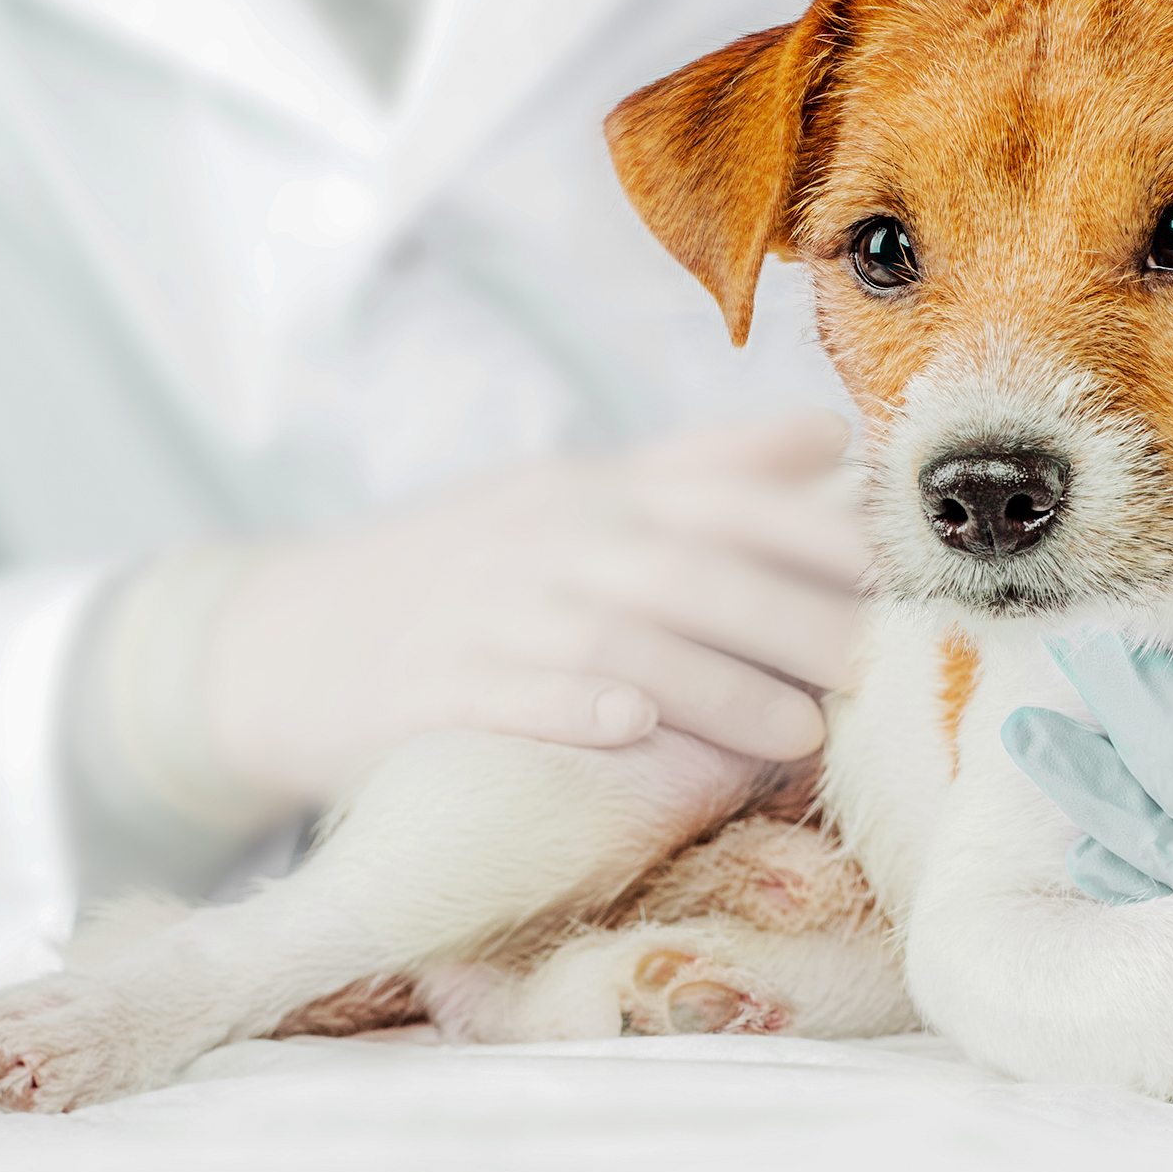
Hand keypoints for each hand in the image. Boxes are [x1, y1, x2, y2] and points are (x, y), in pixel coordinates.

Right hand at [208, 411, 865, 801]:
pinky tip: (633, 731)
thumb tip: (829, 437)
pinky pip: (507, 694)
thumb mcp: (573, 501)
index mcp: (590, 493)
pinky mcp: (428, 689)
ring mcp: (483, 613)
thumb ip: (702, 470)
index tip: (893, 573)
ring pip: (612, 638)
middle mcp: (544, 539)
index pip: (716, 496)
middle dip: (789, 616)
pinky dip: (571, 708)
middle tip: (875, 671)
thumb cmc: (459, 575)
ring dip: (712, 683)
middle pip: (683, 567)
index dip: (810, 529)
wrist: (279, 640)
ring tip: (798, 735)